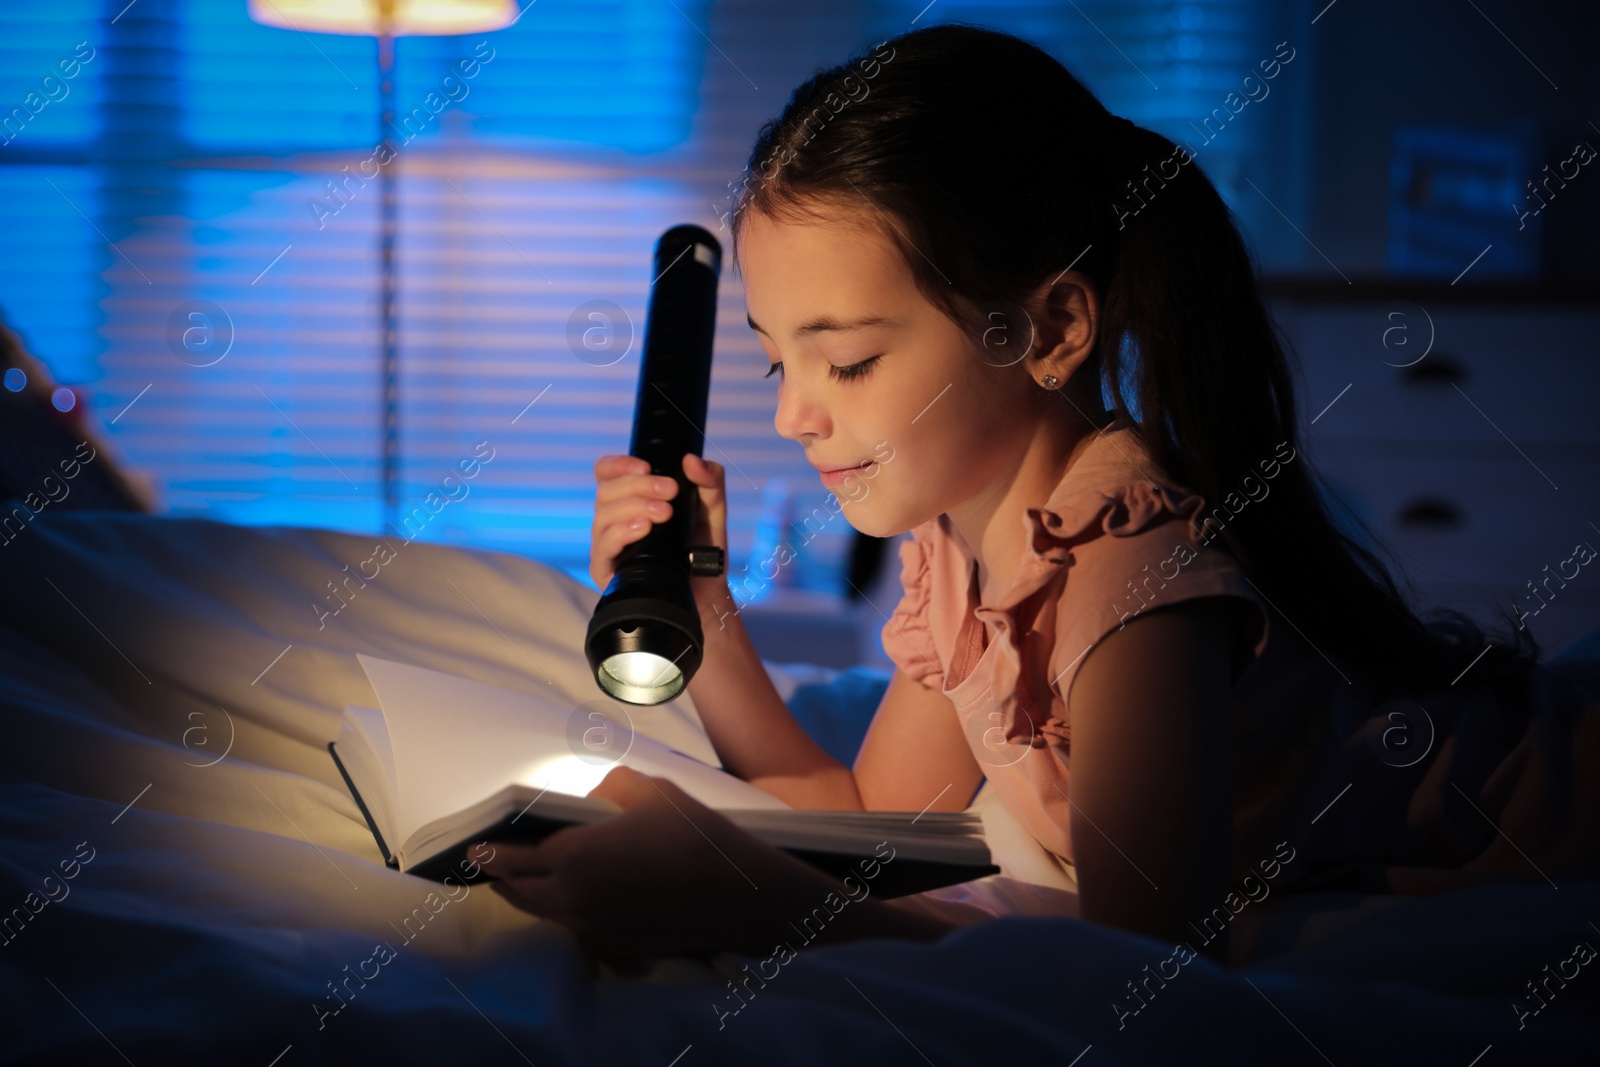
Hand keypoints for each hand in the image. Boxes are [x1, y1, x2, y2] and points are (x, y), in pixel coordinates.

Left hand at [477, 766, 854, 962]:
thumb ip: (614, 786)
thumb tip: (597, 793)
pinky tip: (575, 900)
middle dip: (503, 877)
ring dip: (530, 897)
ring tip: (523, 882)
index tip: (474, 850)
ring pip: (547, 914)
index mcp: (575, 856)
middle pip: (521, 892)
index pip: (514, 858)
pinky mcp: (615, 946)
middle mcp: (575, 898)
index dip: (490, 853)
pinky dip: (566, 912)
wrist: (737, 895)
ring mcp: (594, 927)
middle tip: (492, 865)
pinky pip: (577, 928)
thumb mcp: (654, 792)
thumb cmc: (696, 837)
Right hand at [589, 452, 727, 597]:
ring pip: (603, 515)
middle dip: (639, 486)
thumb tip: (690, 460)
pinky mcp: (605, 569)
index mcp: (629, 498)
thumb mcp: (713, 508)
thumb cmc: (702, 547)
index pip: (606, 473)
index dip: (619, 465)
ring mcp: (607, 544)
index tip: (647, 467)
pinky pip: (603, 546)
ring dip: (634, 507)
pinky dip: (622, 533)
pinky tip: (643, 528)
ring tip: (664, 513)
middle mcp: (612, 519)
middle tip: (671, 490)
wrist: (706, 588)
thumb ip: (710, 479)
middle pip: (606, 491)